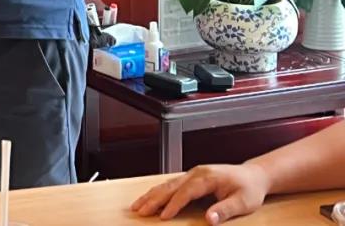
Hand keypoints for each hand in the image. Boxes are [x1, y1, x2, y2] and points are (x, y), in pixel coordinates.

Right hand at [130, 164, 271, 223]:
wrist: (253, 176)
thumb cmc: (249, 189)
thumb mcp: (244, 202)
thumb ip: (225, 210)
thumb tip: (209, 219)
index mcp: (208, 177)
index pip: (186, 192)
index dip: (174, 204)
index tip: (163, 216)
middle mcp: (197, 173)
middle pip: (170, 186)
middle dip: (154, 198)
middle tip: (139, 210)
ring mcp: (192, 174)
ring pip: (167, 184)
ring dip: (152, 195)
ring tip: (138, 205)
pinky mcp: (191, 177)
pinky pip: (171, 184)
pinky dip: (159, 192)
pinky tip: (150, 198)